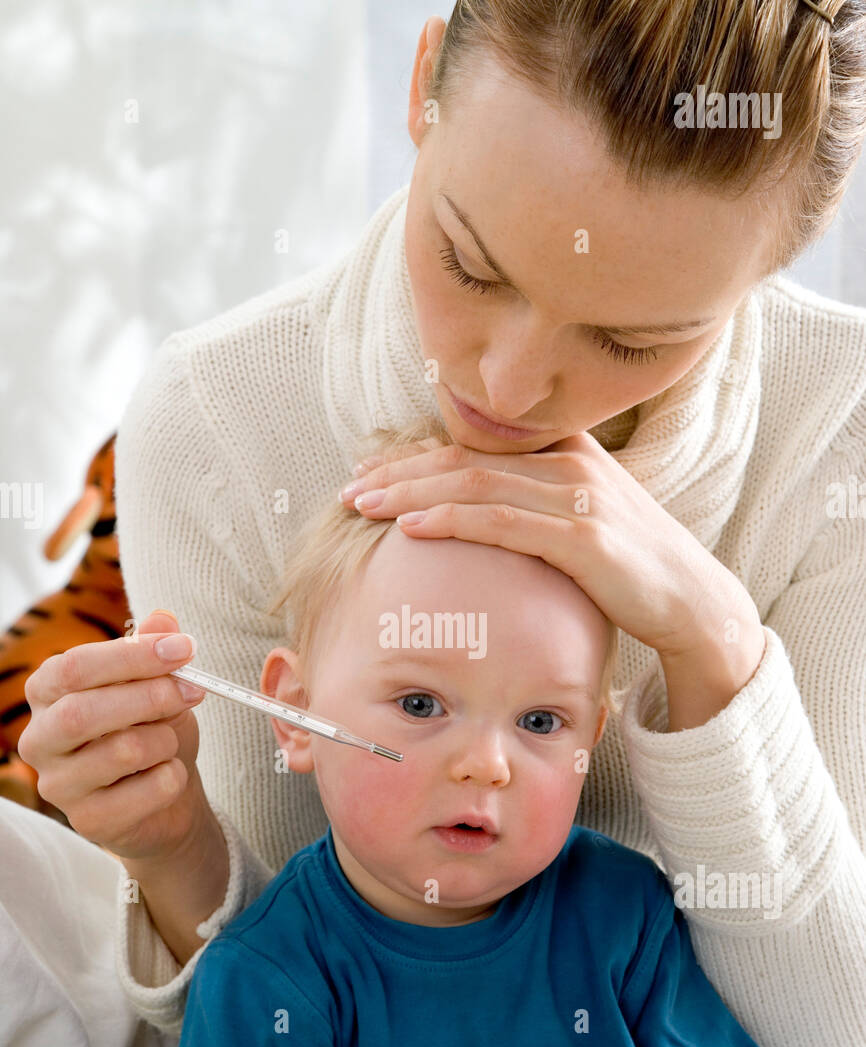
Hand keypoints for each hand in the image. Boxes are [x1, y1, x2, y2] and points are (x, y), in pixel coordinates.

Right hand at [19, 610, 210, 861]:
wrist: (164, 799)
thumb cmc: (152, 731)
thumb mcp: (156, 683)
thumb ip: (153, 650)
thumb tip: (164, 619)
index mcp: (47, 693)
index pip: (75, 667)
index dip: (132, 656)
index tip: (185, 649)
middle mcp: (40, 739)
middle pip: (83, 712)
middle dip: (150, 696)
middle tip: (194, 689)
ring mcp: (59, 785)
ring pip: (120, 751)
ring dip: (166, 739)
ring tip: (173, 740)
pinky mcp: (89, 821)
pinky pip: (145, 791)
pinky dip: (173, 777)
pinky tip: (170, 775)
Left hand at [341, 435, 755, 660]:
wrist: (692, 603)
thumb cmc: (629, 570)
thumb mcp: (579, 525)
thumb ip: (535, 506)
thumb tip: (478, 517)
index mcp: (566, 452)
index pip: (474, 443)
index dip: (415, 455)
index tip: (369, 472)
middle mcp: (570, 463)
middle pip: (464, 456)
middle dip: (399, 472)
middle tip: (349, 489)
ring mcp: (578, 497)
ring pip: (474, 482)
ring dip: (410, 493)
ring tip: (363, 507)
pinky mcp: (583, 537)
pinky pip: (501, 521)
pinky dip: (450, 520)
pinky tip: (412, 527)